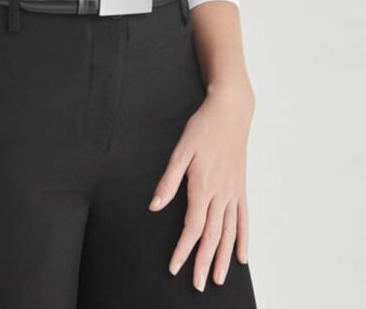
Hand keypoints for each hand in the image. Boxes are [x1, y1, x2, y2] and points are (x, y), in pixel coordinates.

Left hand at [147, 85, 254, 290]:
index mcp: (203, 186)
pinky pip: (243, 220)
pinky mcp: (241, 188)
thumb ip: (168, 181)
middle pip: (212, 236)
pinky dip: (243, 240)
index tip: (175, 267)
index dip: (184, 249)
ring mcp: (233, 193)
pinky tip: (242, 257)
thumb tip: (155, 206)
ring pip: (229, 233)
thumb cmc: (202, 128)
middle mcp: (221, 194)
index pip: (193, 227)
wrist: (230, 112)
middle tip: (199, 285)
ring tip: (219, 278)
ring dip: (224, 258)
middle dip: (205, 263)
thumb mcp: (180, 151)